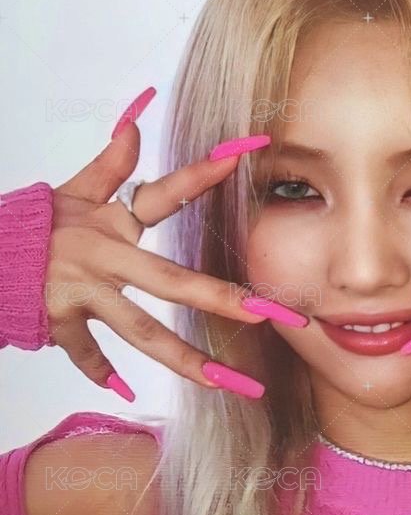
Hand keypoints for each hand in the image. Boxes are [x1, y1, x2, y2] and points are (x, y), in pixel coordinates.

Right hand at [47, 97, 306, 400]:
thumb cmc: (35, 225)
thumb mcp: (72, 192)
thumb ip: (109, 165)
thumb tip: (136, 124)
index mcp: (112, 224)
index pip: (162, 195)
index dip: (199, 176)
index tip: (240, 157)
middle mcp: (102, 257)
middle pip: (172, 282)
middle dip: (224, 299)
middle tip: (271, 315)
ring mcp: (81, 291)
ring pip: (141, 330)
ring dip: (185, 359)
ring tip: (226, 381)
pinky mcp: (58, 319)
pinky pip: (83, 351)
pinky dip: (99, 371)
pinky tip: (123, 389)